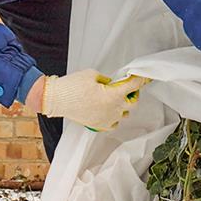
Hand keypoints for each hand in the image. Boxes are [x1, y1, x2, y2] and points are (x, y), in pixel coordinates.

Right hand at [27, 70, 147, 130]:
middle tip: (126, 87)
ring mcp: (107, 119)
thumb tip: (114, 84)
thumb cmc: (72, 86)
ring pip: (124, 114)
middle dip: (132, 94)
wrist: (56, 99)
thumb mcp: (93, 75)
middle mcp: (114, 109)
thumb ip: (108, 80)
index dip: (141, 80)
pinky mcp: (99, 125)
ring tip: (114, 98)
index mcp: (114, 95)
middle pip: (133, 102)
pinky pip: (114, 123)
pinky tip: (108, 110)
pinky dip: (114, 116)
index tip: (144, 77)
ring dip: (123, 106)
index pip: (134, 86)